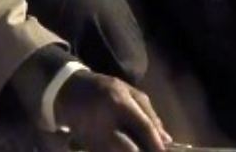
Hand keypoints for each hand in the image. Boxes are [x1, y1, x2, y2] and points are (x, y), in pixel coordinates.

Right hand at [54, 70, 171, 151]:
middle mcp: (106, 122)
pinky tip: (125, 147)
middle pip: (129, 149)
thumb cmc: (105, 89)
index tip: (165, 150)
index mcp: (119, 103)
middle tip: (152, 151)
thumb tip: (166, 139)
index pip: (143, 126)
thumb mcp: (129, 92)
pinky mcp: (88, 146)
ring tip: (138, 147)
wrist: (70, 91)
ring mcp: (95, 136)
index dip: (156, 142)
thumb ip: (149, 113)